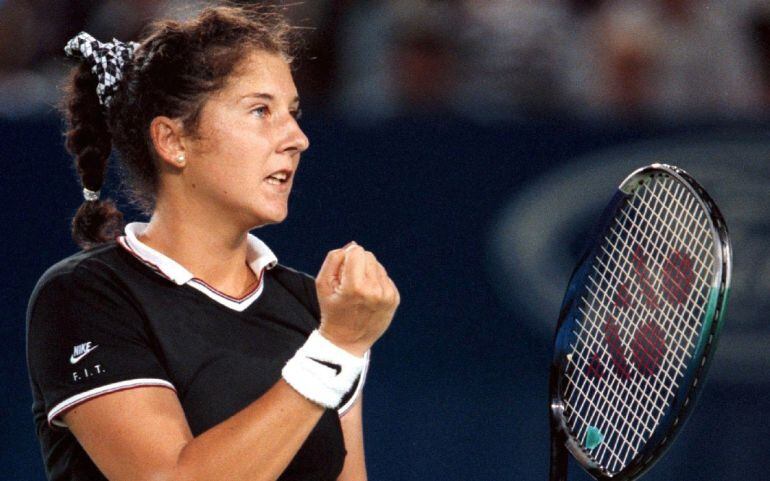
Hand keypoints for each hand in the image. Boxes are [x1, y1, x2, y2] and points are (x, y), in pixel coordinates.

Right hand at [315, 242, 399, 356]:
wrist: (347, 341)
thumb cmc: (332, 310)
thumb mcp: (322, 284)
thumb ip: (334, 259)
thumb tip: (352, 246)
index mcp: (355, 287)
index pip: (356, 251)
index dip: (347, 259)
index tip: (342, 274)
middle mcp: (374, 290)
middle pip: (368, 256)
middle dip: (358, 265)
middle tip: (350, 285)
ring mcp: (387, 296)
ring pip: (378, 266)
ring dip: (368, 273)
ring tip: (359, 292)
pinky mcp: (395, 299)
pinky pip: (385, 277)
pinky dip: (376, 283)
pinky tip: (368, 297)